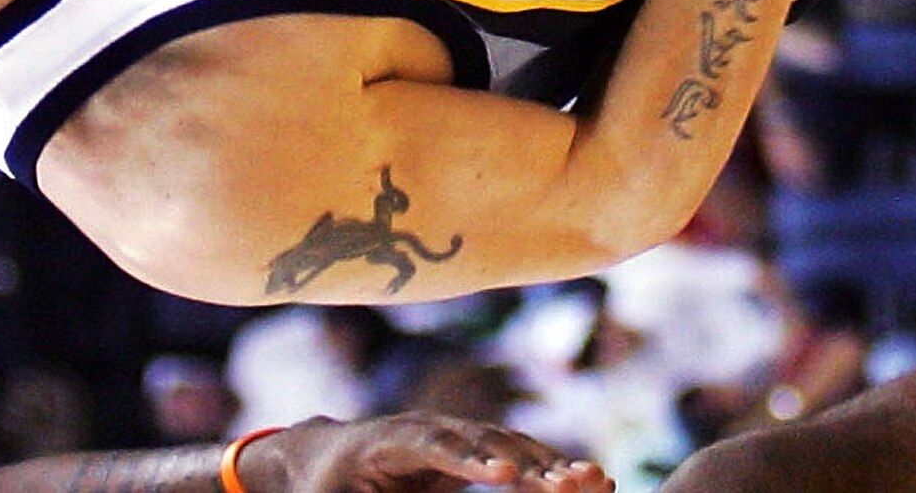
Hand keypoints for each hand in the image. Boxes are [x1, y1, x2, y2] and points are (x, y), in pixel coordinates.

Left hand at [243, 417, 609, 492]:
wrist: (325, 453)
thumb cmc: (324, 487)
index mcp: (392, 440)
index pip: (436, 445)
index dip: (469, 459)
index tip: (501, 476)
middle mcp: (431, 428)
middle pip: (486, 440)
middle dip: (529, 462)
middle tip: (568, 485)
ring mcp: (455, 434)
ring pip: (510, 444)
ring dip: (551, 464)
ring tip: (591, 482)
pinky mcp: (472, 448)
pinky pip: (516, 455)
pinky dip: (549, 467)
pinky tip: (584, 479)